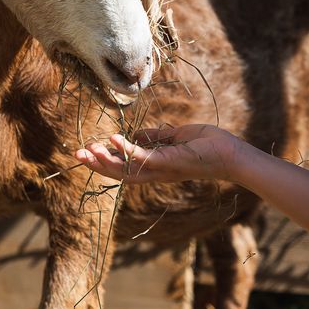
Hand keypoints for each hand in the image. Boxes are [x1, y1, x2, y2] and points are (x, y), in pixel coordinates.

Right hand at [74, 123, 248, 184]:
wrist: (231, 154)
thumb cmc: (210, 145)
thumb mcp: (178, 137)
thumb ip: (156, 136)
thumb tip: (136, 134)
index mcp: (157, 166)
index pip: (126, 167)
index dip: (106, 161)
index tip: (89, 150)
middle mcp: (156, 172)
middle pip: (120, 173)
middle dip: (97, 165)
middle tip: (77, 155)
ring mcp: (162, 169)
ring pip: (126, 170)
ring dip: (105, 161)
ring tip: (87, 150)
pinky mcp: (169, 163)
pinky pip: (142, 158)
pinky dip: (126, 150)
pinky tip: (112, 139)